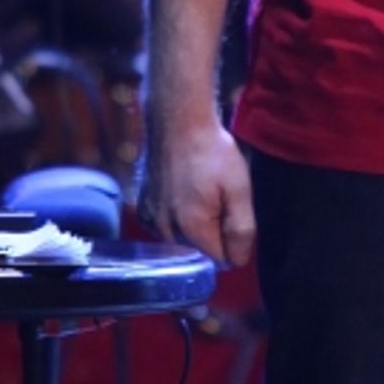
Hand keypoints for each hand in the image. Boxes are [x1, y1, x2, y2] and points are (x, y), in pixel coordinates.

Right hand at [138, 115, 256, 266]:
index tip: (232, 209)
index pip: (221, 258)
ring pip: (183, 238)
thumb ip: (241, 228)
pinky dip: (176, 214)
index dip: (233, 238)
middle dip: (214, 229)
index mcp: (192, 228)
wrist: (178, 121)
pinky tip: (181, 190)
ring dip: (194, 222)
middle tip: (217, 194)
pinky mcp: (143, 209)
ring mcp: (150, 220)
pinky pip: (167, 225)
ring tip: (199, 188)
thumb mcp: (239, 187)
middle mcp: (166, 231)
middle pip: (201, 248)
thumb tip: (237, 262)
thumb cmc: (213, 152)